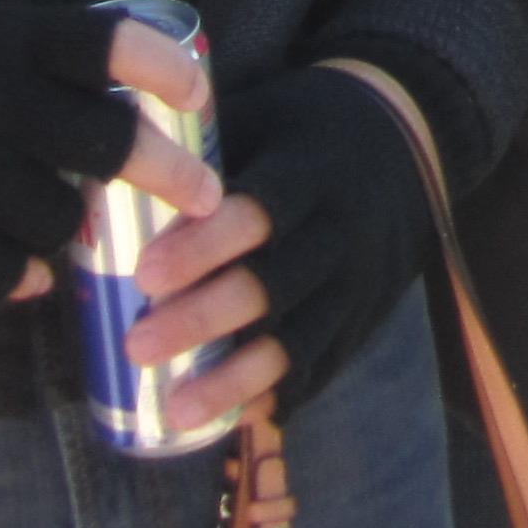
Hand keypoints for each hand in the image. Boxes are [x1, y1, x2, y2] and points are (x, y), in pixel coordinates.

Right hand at [0, 0, 206, 298]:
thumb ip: (43, 59)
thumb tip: (138, 94)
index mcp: (9, 40)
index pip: (110, 43)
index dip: (166, 69)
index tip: (198, 96)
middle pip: (110, 142)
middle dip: (171, 175)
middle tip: (205, 197)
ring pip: (63, 217)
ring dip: (76, 226)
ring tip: (67, 222)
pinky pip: (6, 270)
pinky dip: (26, 275)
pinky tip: (27, 272)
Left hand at [124, 57, 445, 437]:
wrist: (413, 139)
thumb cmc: (311, 123)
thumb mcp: (269, 111)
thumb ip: (205, 141)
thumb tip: (114, 159)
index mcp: (313, 172)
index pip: (261, 212)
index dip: (204, 247)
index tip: (145, 275)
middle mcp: (341, 230)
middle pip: (274, 283)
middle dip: (204, 318)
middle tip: (139, 347)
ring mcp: (358, 280)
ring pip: (299, 338)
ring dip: (235, 377)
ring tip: (176, 409)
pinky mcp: (364, 317)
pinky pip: (322, 364)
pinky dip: (279, 392)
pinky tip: (234, 416)